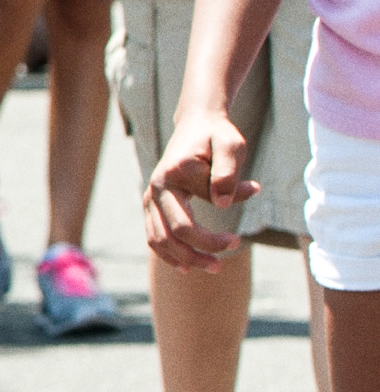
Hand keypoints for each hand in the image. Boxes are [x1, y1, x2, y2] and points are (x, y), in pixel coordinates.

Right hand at [146, 111, 254, 269]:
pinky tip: (186, 265)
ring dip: (182, 258)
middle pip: (169, 235)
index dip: (213, 239)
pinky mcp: (154, 201)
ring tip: (211, 267)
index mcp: (172, 176)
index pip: (186, 224)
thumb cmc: (219, 136)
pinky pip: (153, 234)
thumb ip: (227, 174)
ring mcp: (151, 195)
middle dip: (196, 255)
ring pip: (157, 238)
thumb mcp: (232, 146)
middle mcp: (156, 187)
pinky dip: (166, 253)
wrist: (198, 124)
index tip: (239, 239)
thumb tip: (222, 204)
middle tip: (221, 265)